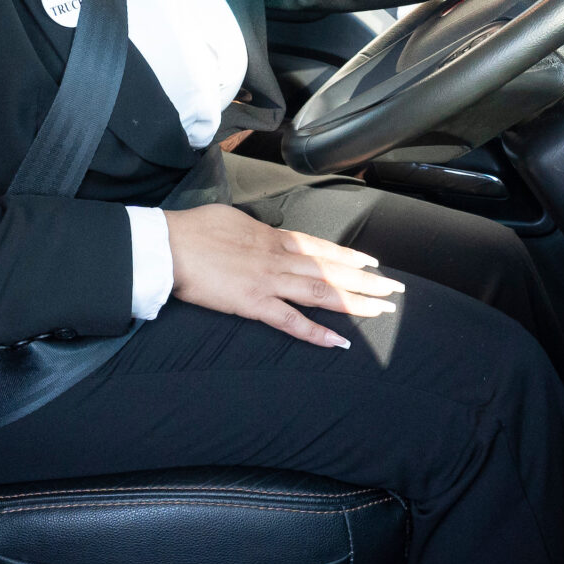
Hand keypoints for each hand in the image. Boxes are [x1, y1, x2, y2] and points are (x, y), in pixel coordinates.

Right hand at [163, 204, 402, 347]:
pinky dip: (317, 333)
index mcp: (272, 237)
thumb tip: (261, 233)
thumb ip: (253, 231)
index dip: (349, 256)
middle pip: (332, 270)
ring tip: (382, 310)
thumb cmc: (193, 229)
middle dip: (366, 280)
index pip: (320, 247)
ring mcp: (269, 282)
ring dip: (355, 302)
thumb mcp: (232, 220)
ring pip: (322, 292)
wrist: (169, 245)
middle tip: (394, 289)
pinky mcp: (253, 305)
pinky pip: (291, 322)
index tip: (372, 262)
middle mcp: (279, 258)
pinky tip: (339, 342)